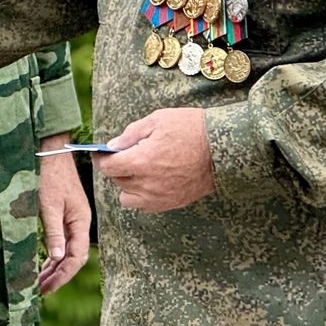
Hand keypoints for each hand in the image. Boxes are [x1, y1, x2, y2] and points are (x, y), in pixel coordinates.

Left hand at [36, 135, 91, 293]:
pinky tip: (44, 266)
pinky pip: (61, 242)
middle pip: (72, 258)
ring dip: (54, 268)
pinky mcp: (64, 216)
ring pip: (66, 252)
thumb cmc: (50, 175)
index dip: (62, 275)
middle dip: (58, 276)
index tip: (47, 288)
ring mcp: (72, 220)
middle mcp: (79, 223)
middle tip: (40, 291)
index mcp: (81, 221)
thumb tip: (57, 259)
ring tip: (39, 283)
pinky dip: (53, 256)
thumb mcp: (49, 204)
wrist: (51, 151)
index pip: (75, 257)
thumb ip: (54, 231)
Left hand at [93, 107, 215, 212]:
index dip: (101, 159)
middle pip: (118, 181)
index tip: (101, 153)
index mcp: (142, 161)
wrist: (224, 148)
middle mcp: (148, 184)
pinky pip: (144, 205)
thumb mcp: (158, 120)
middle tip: (125, 154)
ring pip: (128, 196)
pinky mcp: (171, 203)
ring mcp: (160, 197)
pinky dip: (141, 194)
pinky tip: (151, 179)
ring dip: (128, 183)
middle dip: (117, 167)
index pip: (108, 168)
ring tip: (140, 168)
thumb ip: (130, 134)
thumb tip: (112, 147)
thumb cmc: (192, 129)